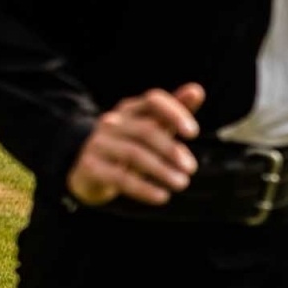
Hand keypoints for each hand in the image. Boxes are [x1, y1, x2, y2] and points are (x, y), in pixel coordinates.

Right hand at [66, 83, 203, 206]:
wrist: (91, 169)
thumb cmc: (132, 144)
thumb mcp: (154, 128)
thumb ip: (175, 112)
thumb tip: (197, 90)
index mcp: (131, 108)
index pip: (153, 100)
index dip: (174, 113)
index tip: (193, 133)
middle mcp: (112, 122)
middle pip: (145, 130)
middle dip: (171, 149)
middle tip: (191, 168)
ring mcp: (99, 143)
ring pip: (134, 154)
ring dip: (162, 170)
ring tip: (182, 183)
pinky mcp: (91, 167)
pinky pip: (120, 178)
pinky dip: (144, 188)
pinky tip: (162, 196)